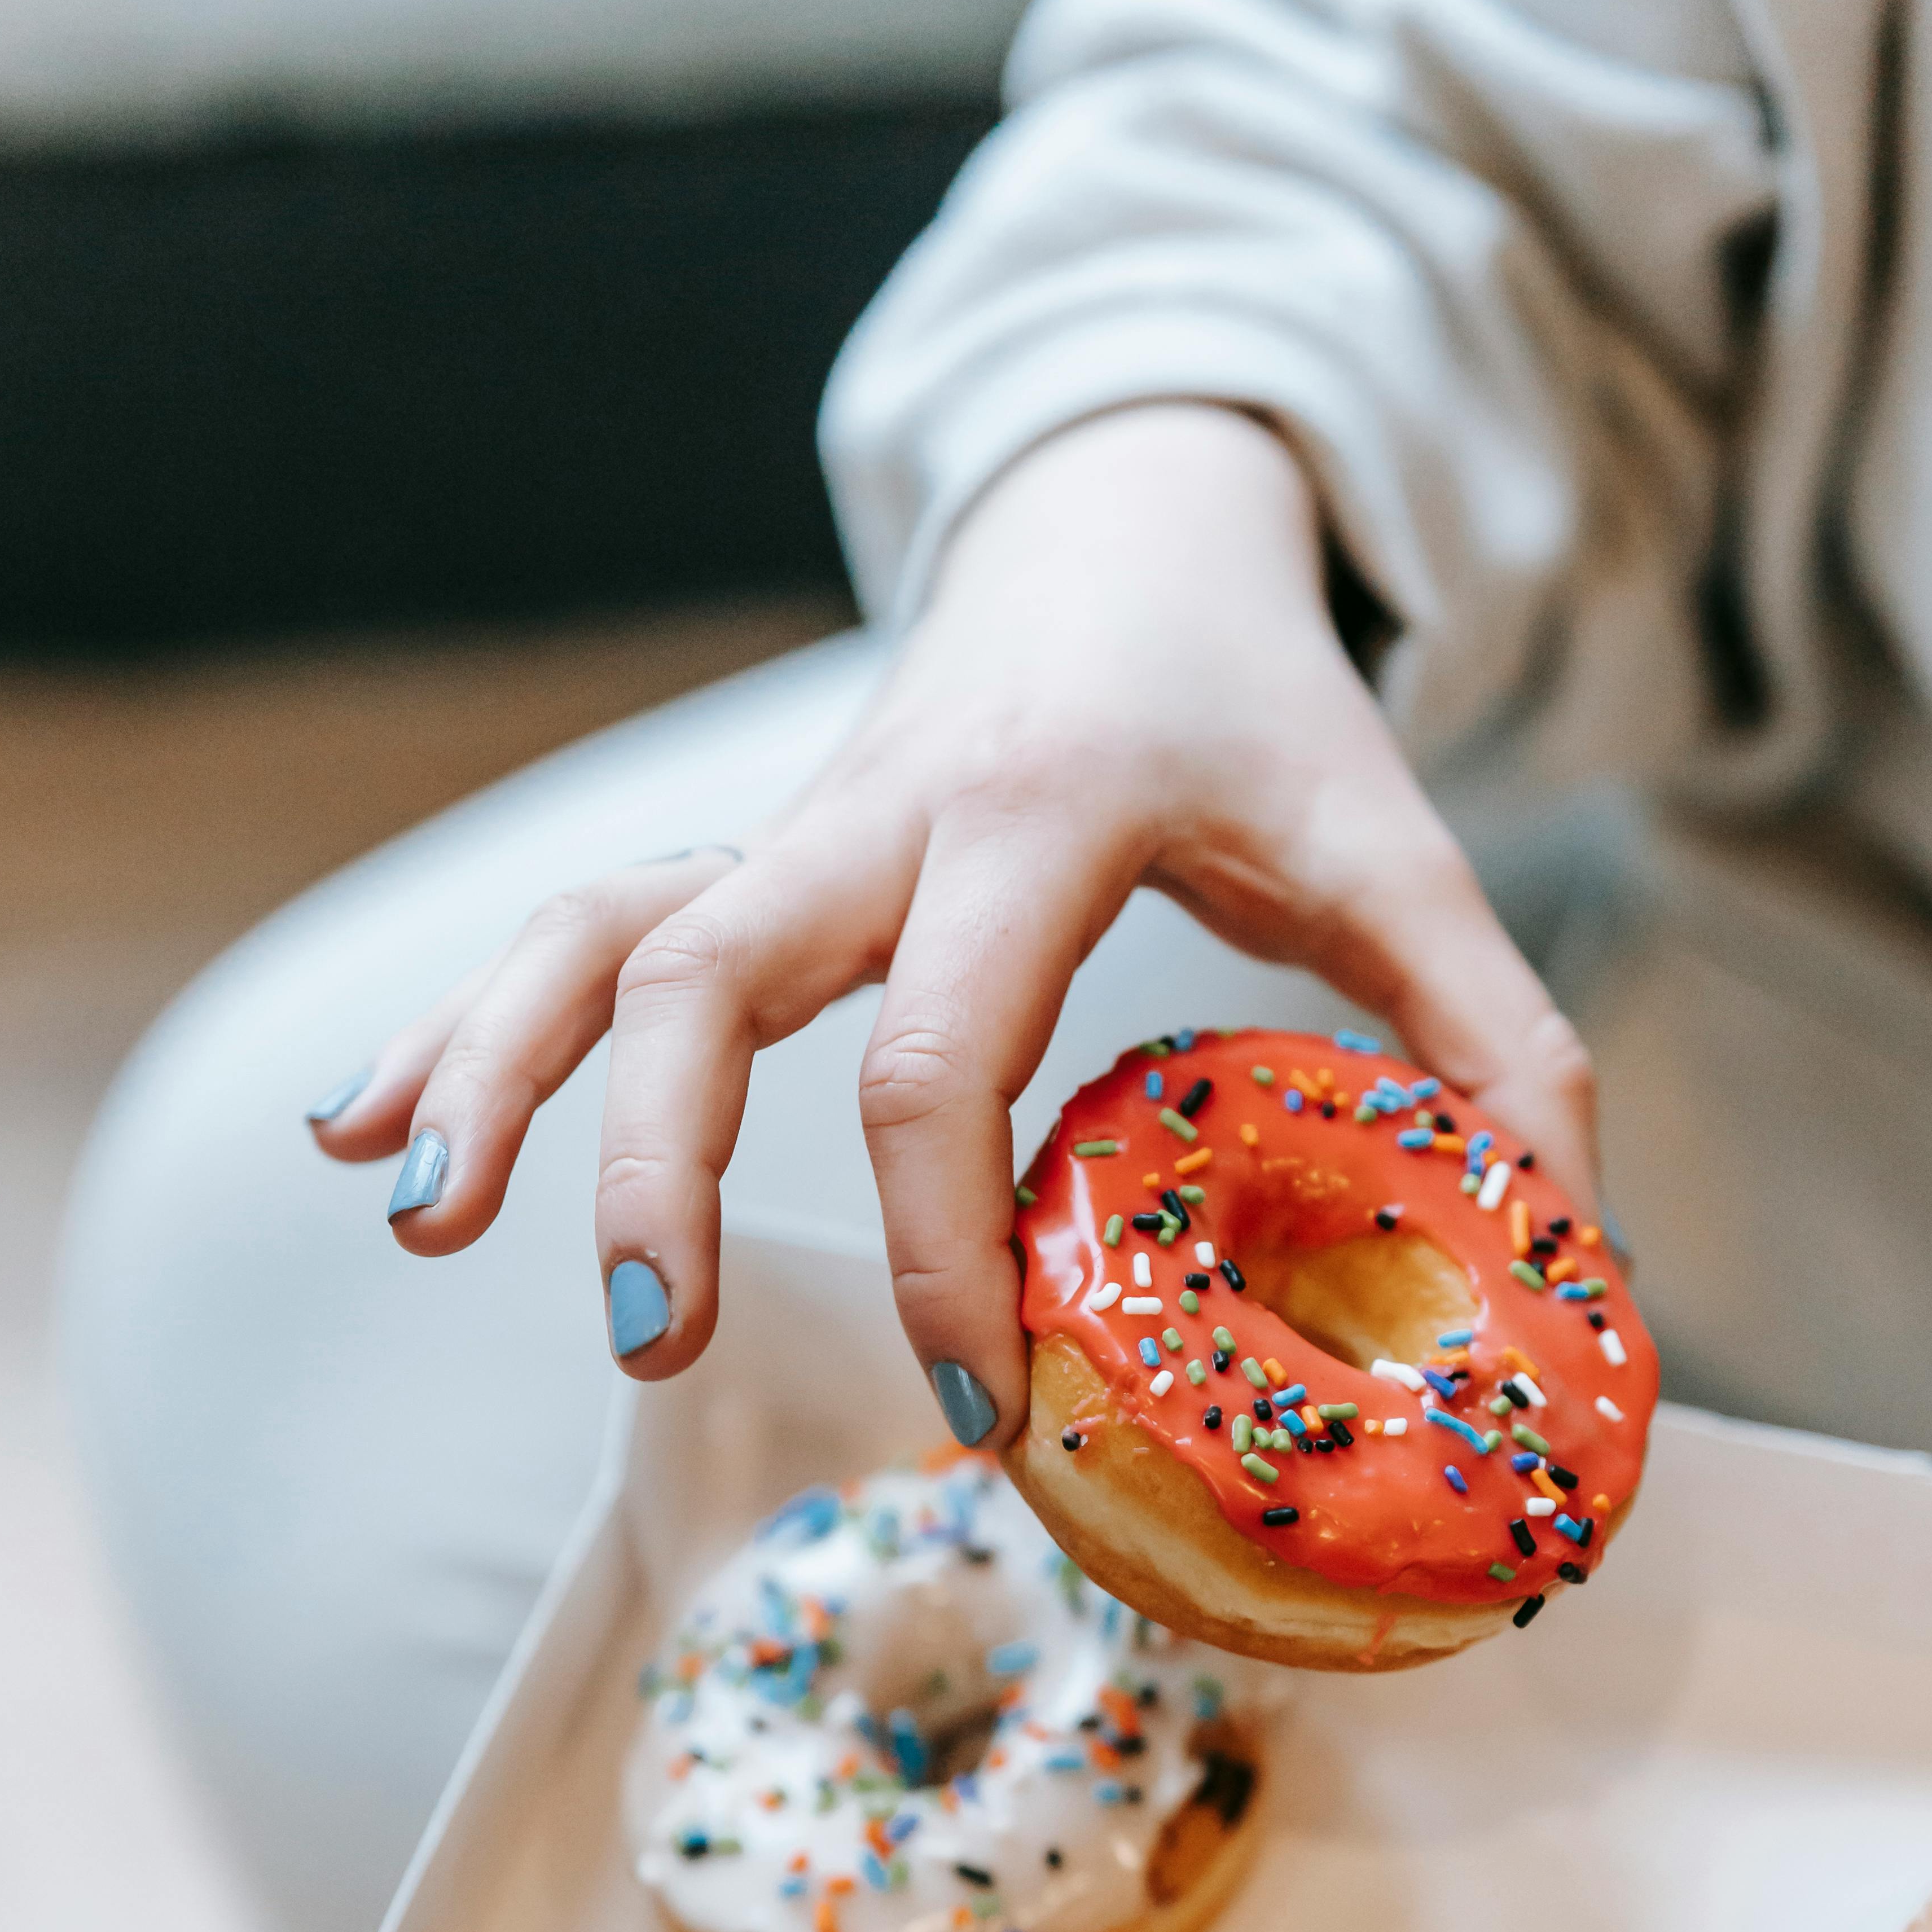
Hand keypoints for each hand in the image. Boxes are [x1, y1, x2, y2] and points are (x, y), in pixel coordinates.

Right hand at [310, 403, 1596, 1441]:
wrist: (1126, 526)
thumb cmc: (1256, 702)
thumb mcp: (1393, 841)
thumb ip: (1492, 1032)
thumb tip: (1568, 1252)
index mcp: (1031, 818)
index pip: (938, 1053)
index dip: (941, 1244)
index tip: (974, 1406)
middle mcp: (869, 816)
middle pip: (701, 972)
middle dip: (648, 1162)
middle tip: (644, 1337)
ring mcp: (787, 835)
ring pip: (594, 932)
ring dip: (485, 1071)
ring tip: (410, 1214)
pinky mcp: (747, 860)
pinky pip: (572, 930)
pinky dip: (457, 1030)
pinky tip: (363, 1139)